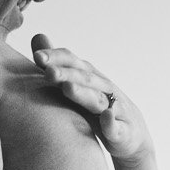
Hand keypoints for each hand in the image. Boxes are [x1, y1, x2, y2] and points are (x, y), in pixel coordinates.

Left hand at [29, 34, 153, 161]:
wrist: (132, 133)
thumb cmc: (98, 107)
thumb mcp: (78, 84)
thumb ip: (57, 64)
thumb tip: (37, 36)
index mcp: (90, 77)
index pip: (74, 62)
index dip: (57, 59)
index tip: (37, 57)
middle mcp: (104, 89)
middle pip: (85, 79)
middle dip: (67, 74)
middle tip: (48, 72)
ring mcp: (116, 110)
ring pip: (99, 101)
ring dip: (84, 94)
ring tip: (67, 88)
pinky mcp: (123, 132)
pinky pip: (117, 128)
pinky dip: (112, 123)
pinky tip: (106, 117)